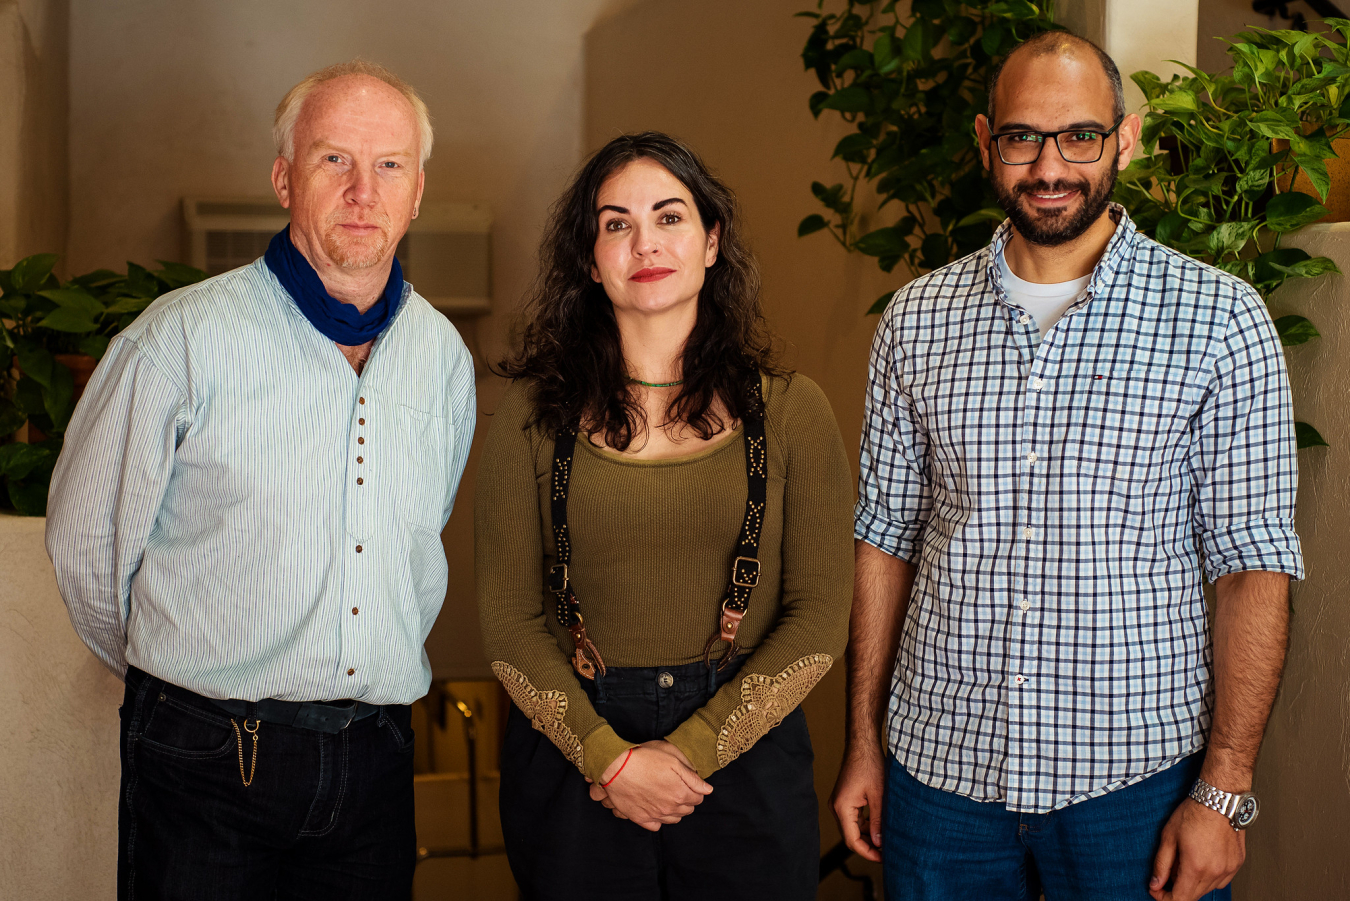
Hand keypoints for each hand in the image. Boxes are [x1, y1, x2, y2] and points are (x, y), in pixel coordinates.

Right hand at [587, 741, 711, 830]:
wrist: (616, 767)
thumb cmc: (644, 758)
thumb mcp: (672, 758)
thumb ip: (692, 777)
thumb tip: (707, 789)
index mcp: (680, 793)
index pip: (699, 798)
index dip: (696, 789)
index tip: (690, 783)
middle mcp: (670, 808)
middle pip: (687, 810)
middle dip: (687, 799)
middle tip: (679, 787)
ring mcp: (655, 815)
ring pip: (673, 819)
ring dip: (675, 810)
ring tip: (668, 797)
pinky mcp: (640, 818)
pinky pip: (656, 826)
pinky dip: (659, 819)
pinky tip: (656, 808)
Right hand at [830, 739, 885, 861]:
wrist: (863, 745)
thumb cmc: (870, 765)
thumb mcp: (879, 796)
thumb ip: (878, 821)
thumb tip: (879, 843)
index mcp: (842, 807)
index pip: (852, 841)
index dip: (868, 853)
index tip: (883, 858)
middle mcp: (837, 807)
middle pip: (850, 836)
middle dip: (868, 846)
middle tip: (887, 852)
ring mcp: (839, 802)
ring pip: (852, 828)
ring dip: (867, 835)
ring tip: (886, 839)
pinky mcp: (844, 798)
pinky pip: (853, 818)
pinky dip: (865, 825)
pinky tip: (879, 825)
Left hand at [1149, 798, 1245, 900]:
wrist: (1220, 799)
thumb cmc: (1194, 813)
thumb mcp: (1168, 836)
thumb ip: (1161, 864)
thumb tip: (1155, 884)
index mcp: (1196, 867)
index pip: (1180, 900)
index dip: (1164, 899)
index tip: (1156, 891)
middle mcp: (1215, 872)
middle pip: (1193, 896)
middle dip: (1176, 889)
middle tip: (1167, 873)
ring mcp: (1229, 869)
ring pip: (1207, 889)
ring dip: (1193, 882)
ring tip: (1185, 860)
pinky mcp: (1237, 864)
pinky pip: (1221, 880)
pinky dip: (1208, 876)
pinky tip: (1201, 860)